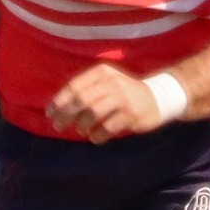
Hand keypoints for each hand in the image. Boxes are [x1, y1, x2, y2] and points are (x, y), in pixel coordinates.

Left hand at [46, 65, 167, 142]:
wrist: (159, 96)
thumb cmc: (125, 92)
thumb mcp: (107, 82)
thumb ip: (85, 89)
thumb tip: (57, 108)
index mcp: (103, 73)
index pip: (75, 86)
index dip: (59, 101)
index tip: (50, 113)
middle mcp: (113, 83)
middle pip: (81, 100)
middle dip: (65, 115)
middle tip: (58, 125)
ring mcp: (124, 98)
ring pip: (93, 113)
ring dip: (82, 125)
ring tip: (81, 130)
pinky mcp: (132, 114)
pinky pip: (108, 127)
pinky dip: (97, 135)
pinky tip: (95, 137)